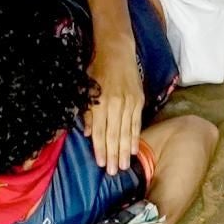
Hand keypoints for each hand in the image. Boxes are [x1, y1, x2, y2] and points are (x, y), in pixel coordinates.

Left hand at [85, 38, 144, 175]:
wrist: (117, 50)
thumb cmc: (97, 69)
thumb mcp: (85, 88)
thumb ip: (88, 111)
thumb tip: (88, 133)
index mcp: (101, 102)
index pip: (100, 131)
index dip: (100, 149)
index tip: (102, 164)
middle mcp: (116, 104)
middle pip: (115, 134)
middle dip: (114, 155)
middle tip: (115, 172)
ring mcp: (129, 102)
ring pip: (127, 131)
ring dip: (125, 150)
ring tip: (125, 166)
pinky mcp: (138, 100)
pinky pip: (136, 122)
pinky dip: (135, 136)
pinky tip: (134, 149)